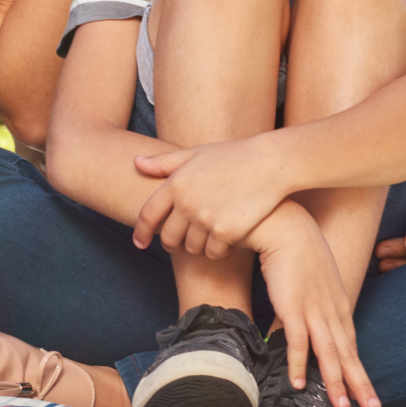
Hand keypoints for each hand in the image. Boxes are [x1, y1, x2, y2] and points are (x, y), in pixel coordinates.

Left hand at [130, 136, 288, 257]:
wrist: (269, 164)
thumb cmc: (232, 156)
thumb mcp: (196, 153)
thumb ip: (164, 162)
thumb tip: (136, 162)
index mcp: (176, 183)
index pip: (148, 214)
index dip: (140, 231)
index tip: (139, 243)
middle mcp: (187, 203)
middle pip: (169, 237)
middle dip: (172, 244)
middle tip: (179, 244)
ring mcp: (206, 219)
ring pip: (192, 248)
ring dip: (197, 247)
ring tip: (206, 237)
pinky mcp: (226, 231)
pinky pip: (213, 252)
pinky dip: (217, 250)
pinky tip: (224, 240)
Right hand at [252, 204, 379, 406]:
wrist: (286, 225)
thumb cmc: (296, 248)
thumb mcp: (312, 279)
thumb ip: (311, 300)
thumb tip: (300, 319)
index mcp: (338, 304)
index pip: (351, 343)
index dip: (358, 369)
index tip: (366, 391)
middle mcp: (331, 310)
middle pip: (348, 353)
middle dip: (359, 383)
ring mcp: (314, 310)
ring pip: (329, 353)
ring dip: (335, 381)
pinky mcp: (293, 307)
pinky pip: (298, 341)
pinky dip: (299, 364)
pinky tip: (298, 384)